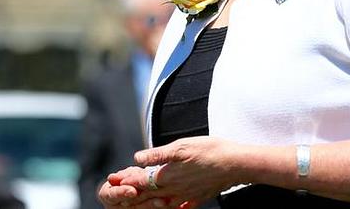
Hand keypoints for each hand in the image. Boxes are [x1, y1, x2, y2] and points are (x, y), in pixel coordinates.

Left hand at [99, 137, 242, 207]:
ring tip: (139, 204)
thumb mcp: (181, 146)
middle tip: (119, 195)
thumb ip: (157, 155)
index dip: (127, 180)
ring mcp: (187, 195)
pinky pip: (182, 206)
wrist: (235, 164)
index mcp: (168, 176)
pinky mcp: (199, 197)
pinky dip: (173, 208)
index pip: (141, 181)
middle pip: (149, 195)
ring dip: (149, 203)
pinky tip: (173, 207)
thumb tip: (136, 158)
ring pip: (163, 203)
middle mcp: (175, 189)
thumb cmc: (209, 150)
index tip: (114, 180)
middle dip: (133, 195)